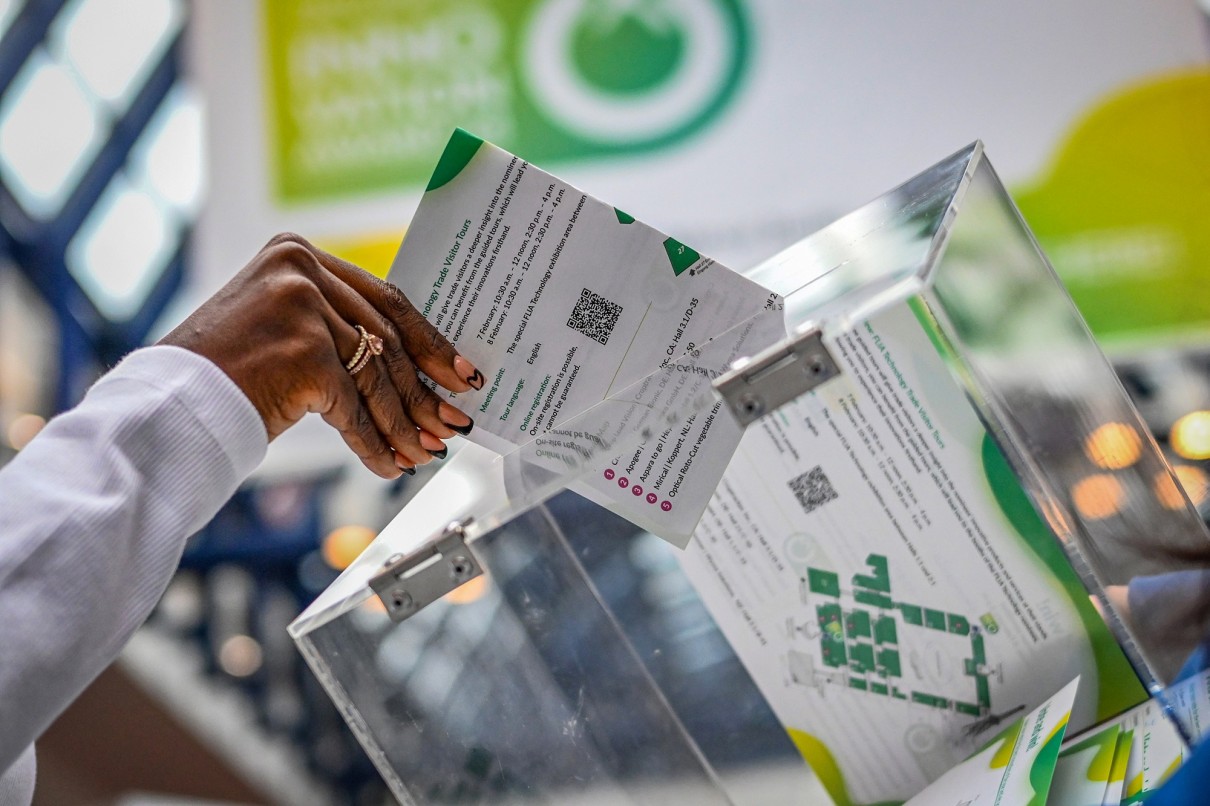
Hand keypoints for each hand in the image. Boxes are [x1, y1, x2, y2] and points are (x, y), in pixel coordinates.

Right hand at [161, 233, 481, 478]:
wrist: (166, 406)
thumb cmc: (221, 374)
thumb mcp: (282, 331)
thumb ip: (335, 330)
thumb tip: (411, 375)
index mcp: (298, 255)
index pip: (383, 298)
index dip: (428, 340)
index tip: (460, 371)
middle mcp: (300, 270)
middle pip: (387, 337)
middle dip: (424, 389)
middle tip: (454, 421)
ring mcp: (301, 307)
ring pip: (375, 375)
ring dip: (404, 423)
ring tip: (426, 451)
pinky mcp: (302, 351)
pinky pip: (352, 405)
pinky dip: (373, 441)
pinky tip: (389, 464)